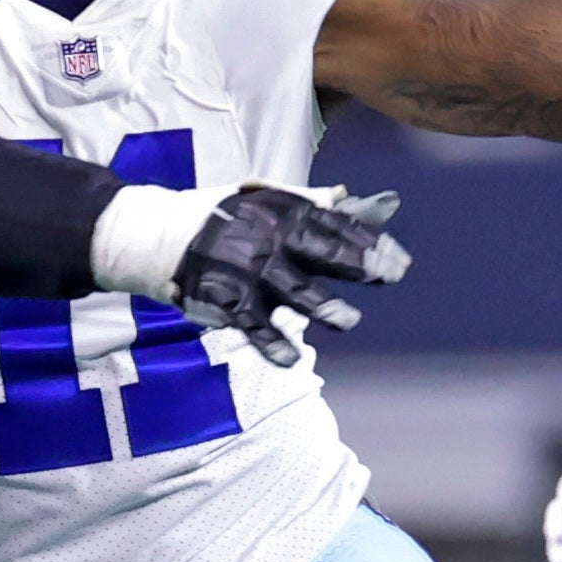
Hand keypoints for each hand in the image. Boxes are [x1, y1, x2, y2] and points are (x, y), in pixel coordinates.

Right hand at [172, 183, 409, 366]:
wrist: (162, 236)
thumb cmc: (224, 220)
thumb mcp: (267, 201)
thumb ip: (317, 206)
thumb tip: (370, 203)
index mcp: (284, 211)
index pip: (337, 225)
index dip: (371, 242)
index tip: (398, 260)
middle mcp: (270, 238)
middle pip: (324, 252)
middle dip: (361, 263)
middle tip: (391, 275)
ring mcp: (249, 271)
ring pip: (295, 292)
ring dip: (324, 308)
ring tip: (348, 321)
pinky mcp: (228, 301)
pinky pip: (254, 327)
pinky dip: (272, 345)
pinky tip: (290, 359)